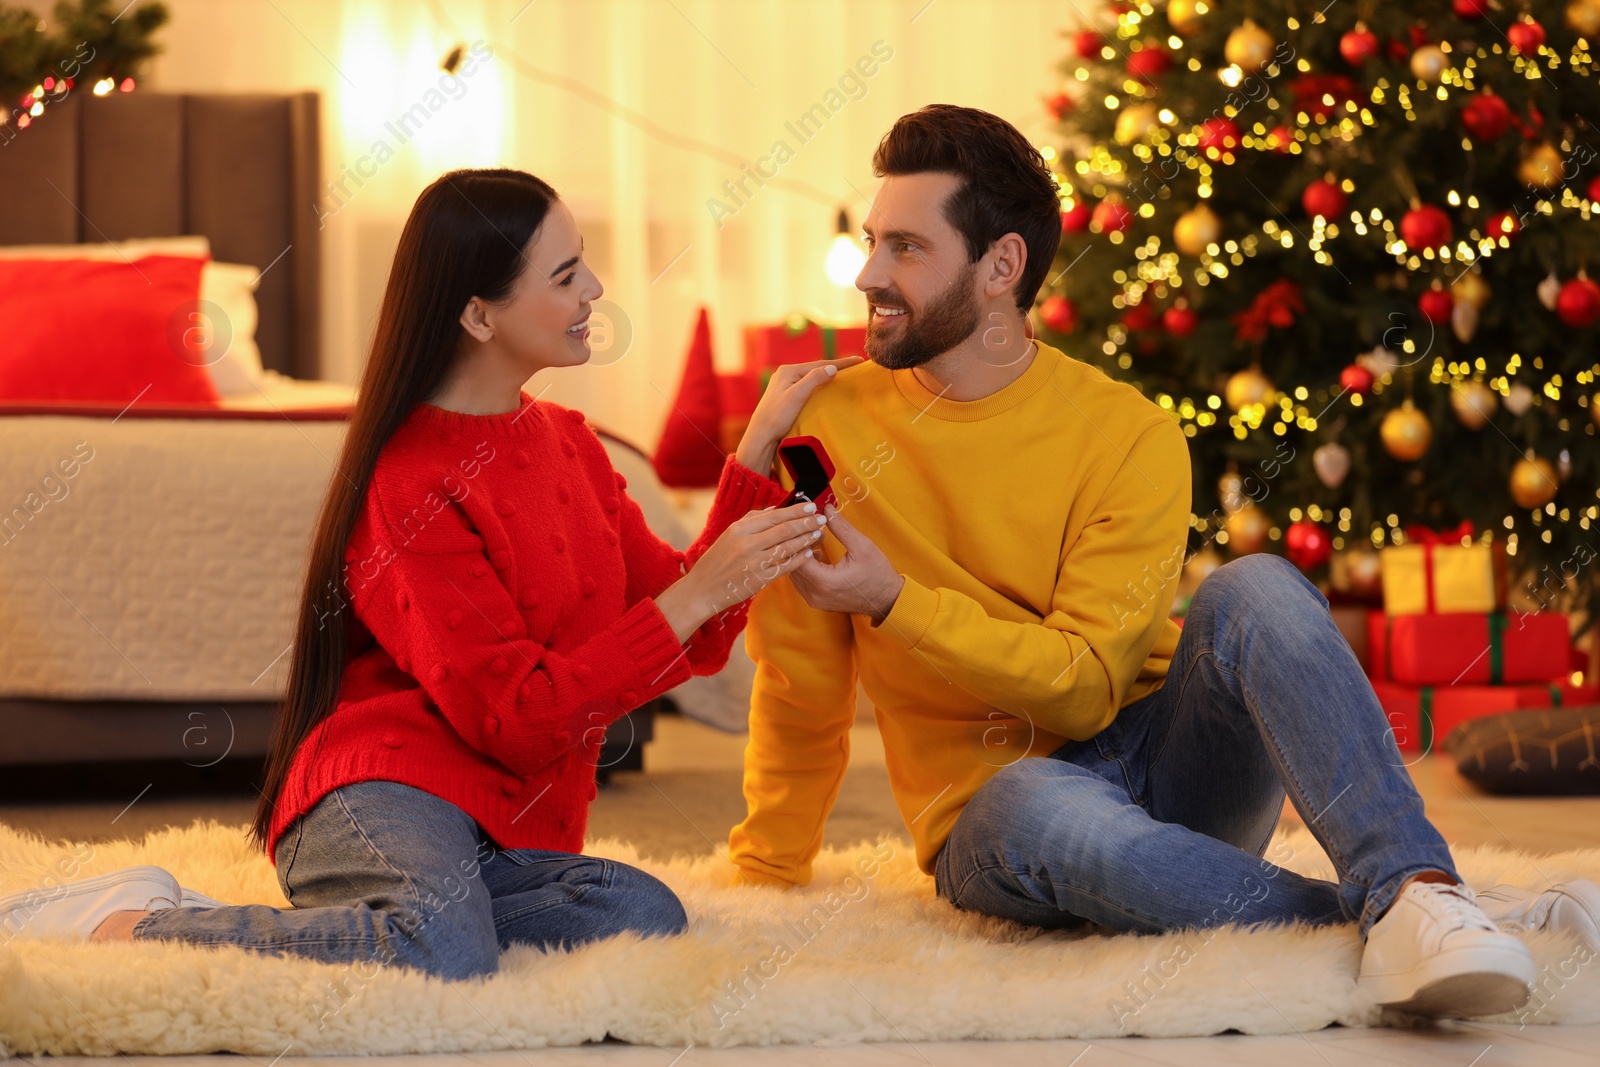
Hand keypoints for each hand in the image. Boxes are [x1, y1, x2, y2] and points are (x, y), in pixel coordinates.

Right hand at [654, 500, 829, 640]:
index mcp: (740, 529)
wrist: (703, 589)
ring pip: (788, 547)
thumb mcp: (730, 534)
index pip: (775, 515)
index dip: (796, 510)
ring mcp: (755, 562)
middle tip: (821, 517)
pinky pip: (786, 566)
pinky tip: (810, 553)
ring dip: (806, 539)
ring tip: (819, 533)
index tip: (812, 505)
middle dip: (807, 522)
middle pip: (785, 529)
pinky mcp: (760, 579)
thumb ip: (752, 519)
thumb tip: (776, 509)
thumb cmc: (717, 560)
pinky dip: (800, 558)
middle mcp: (748, 543)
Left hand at [734, 356, 865, 474]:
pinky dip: (818, 384)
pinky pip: (806, 385)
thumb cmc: (777, 417)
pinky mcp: (784, 395)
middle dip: (835, 366)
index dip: (841, 363)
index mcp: (788, 371)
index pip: (820, 364)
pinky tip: (824, 386)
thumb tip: (832, 368)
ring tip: (844, 374)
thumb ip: (813, 380)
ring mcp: (784, 384)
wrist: (760, 435)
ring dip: (826, 375)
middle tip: (855, 365)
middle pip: (815, 368)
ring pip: (810, 377)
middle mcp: (785, 374)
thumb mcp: (797, 396)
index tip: (858, 360)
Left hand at [788, 502, 904, 623]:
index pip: (798, 556)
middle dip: (799, 544)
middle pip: (792, 565)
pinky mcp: (816, 601)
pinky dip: (804, 566)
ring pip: (794, 573)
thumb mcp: (862, 547)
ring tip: (816, 540)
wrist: (887, 600)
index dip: (800, 538)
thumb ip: (841, 527)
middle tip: (812, 529)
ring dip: (801, 555)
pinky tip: (816, 554)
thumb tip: (826, 509)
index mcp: (825, 582)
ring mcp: (814, 600)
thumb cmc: (877, 575)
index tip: (809, 525)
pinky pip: (800, 581)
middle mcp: (815, 594)